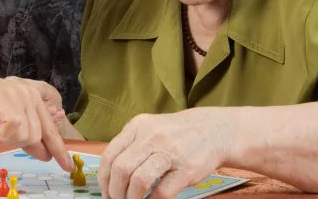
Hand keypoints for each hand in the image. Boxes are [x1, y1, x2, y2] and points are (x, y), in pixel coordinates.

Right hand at [0, 67, 73, 171]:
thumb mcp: (8, 125)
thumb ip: (27, 135)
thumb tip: (46, 152)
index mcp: (35, 99)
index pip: (51, 129)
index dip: (59, 149)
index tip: (67, 166)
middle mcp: (32, 95)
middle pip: (38, 137)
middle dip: (19, 141)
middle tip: (2, 129)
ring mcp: (21, 96)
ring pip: (26, 135)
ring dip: (7, 136)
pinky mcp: (7, 99)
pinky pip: (13, 129)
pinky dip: (0, 131)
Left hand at [98, 109, 235, 198]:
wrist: (214, 130)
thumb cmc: (177, 134)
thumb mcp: (150, 128)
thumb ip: (130, 145)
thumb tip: (109, 174)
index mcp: (138, 125)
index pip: (110, 154)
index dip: (103, 178)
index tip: (106, 191)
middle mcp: (152, 136)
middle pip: (121, 169)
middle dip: (115, 191)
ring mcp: (170, 152)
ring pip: (139, 181)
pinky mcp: (186, 169)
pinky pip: (162, 192)